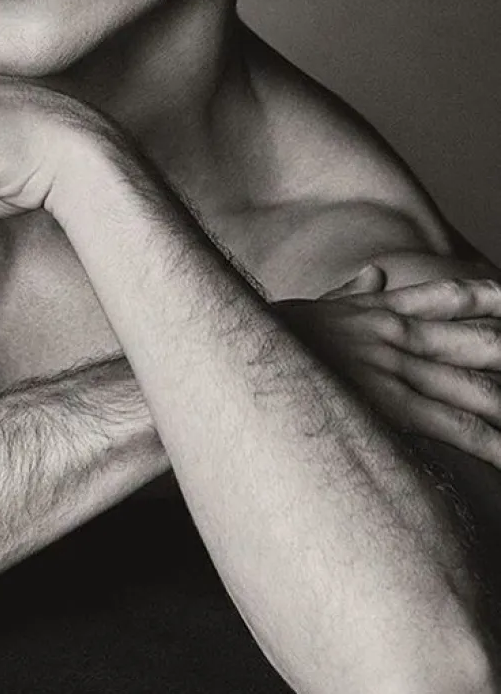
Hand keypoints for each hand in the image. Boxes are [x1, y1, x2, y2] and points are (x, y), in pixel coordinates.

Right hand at [278, 267, 500, 465]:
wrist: (240, 356)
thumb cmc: (272, 339)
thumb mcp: (316, 306)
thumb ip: (352, 292)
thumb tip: (375, 274)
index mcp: (382, 313)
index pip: (448, 297)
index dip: (490, 295)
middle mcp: (397, 337)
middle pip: (478, 340)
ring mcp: (396, 371)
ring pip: (477, 386)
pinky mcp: (391, 408)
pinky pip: (456, 426)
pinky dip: (491, 442)